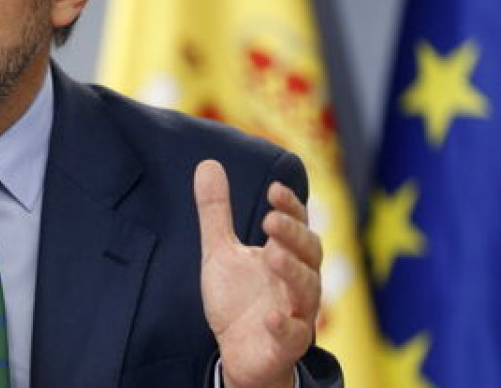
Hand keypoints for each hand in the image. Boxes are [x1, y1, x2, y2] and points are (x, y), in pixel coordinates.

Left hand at [194, 160, 321, 387]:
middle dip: (292, 236)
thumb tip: (208, 163)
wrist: (238, 353)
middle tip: (270, 220)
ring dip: (292, 272)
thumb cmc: (238, 300)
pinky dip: (284, 325)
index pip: (296, 226)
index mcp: (285, 255)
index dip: (290, 208)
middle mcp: (298, 281)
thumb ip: (216, 212)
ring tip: (272, 255)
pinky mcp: (287, 344)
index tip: (274, 190)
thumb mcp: (220, 252)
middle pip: (308, 253)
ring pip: (306, 290)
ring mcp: (296, 312)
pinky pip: (292, 334)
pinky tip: (271, 316)